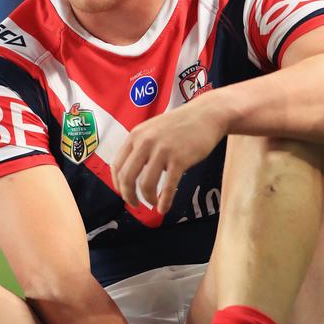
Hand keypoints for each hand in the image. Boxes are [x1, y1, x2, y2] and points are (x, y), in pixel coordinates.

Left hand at [112, 95, 226, 213]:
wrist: (206, 115)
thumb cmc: (180, 125)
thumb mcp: (152, 130)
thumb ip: (140, 148)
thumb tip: (132, 174)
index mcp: (136, 136)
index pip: (117, 165)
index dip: (118, 184)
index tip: (124, 193)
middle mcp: (146, 142)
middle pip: (127, 177)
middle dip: (128, 196)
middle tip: (134, 204)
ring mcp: (163, 150)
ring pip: (146, 184)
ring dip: (147, 199)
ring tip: (153, 203)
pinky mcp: (180, 159)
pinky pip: (168, 186)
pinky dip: (164, 201)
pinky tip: (164, 208)